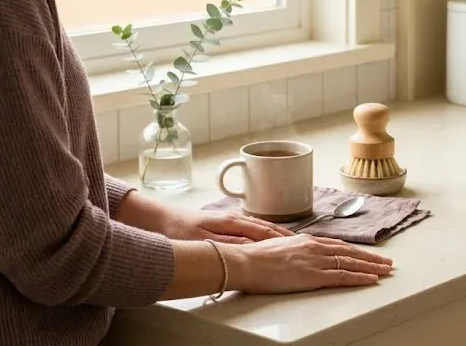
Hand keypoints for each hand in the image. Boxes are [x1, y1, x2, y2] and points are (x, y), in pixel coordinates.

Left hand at [160, 209, 292, 244]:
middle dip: (287, 236)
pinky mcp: (224, 223)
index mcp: (232, 222)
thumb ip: (230, 243)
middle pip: (267, 228)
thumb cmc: (178, 231)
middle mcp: (234, 218)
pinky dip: (266, 232)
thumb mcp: (204, 240)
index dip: (283, 240)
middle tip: (307, 244)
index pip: (264, 231)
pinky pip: (252, 227)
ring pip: (261, 227)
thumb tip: (255, 246)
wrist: (158, 219)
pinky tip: (270, 237)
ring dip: (278, 233)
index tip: (300, 247)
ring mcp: (230, 219)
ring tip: (294, 241)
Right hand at [223, 234, 393, 293]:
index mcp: (306, 241)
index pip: (337, 245)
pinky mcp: (314, 275)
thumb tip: (296, 257)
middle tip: (386, 262)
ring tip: (385, 270)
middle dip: (370, 257)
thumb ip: (292, 251)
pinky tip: (371, 279)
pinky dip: (360, 277)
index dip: (354, 250)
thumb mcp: (278, 248)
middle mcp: (315, 248)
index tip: (366, 254)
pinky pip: (343, 276)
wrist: (247, 262)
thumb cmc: (255, 258)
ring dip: (371, 267)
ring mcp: (316, 261)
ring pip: (351, 263)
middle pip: (349, 252)